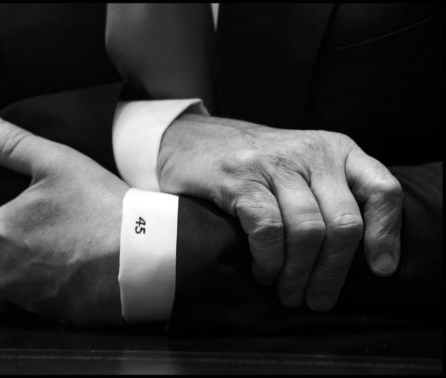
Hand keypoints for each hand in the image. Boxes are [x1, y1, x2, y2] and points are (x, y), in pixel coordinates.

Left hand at [0, 115, 128, 325]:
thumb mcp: (57, 165)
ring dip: (28, 280)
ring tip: (62, 258)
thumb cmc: (97, 206)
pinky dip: (55, 292)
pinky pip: (46, 306)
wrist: (142, 252)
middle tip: (36, 247)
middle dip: (1, 267)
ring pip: (17, 295)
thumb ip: (16, 147)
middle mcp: (8, 273)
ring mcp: (34, 298)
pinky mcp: (60, 315)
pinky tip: (79, 274)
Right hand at [157, 114, 401, 311]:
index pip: (382, 189)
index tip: (380, 271)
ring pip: (309, 231)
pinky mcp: (240, 179)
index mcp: (337, 150)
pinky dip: (270, 261)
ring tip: (289, 293)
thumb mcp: (304, 166)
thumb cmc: (256, 166)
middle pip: (344, 223)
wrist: (194, 140)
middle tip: (318, 299)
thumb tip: (364, 257)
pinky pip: (269, 230)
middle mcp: (312, 153)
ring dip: (300, 274)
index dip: (387, 234)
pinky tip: (264, 272)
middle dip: (333, 272)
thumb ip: (333, 195)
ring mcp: (275, 164)